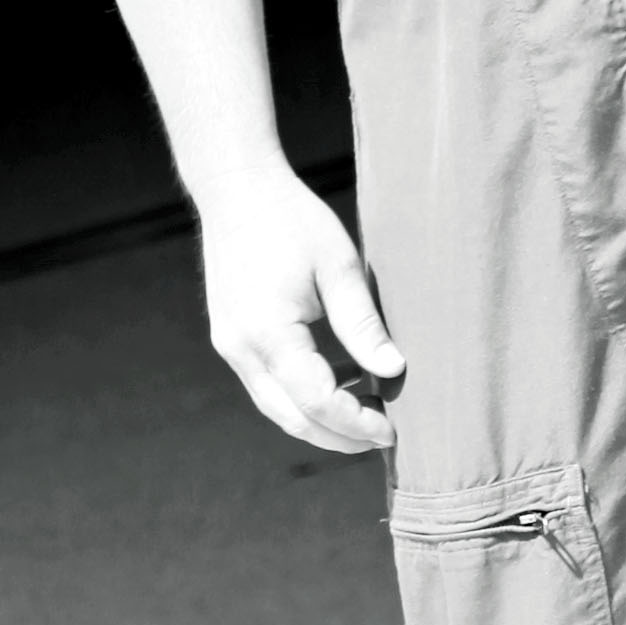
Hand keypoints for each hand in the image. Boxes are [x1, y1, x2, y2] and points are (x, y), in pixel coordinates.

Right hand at [197, 160, 404, 454]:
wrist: (236, 188)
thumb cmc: (292, 218)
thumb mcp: (340, 266)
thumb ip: (363, 324)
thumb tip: (395, 370)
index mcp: (269, 333)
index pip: (317, 402)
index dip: (356, 423)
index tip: (392, 430)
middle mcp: (242, 349)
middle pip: (293, 418)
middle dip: (339, 436)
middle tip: (384, 436)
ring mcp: (230, 346)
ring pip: (276, 407)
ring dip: (320, 420)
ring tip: (368, 412)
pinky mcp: (230, 338)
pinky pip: (267, 385)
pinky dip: (301, 396)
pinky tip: (339, 382)